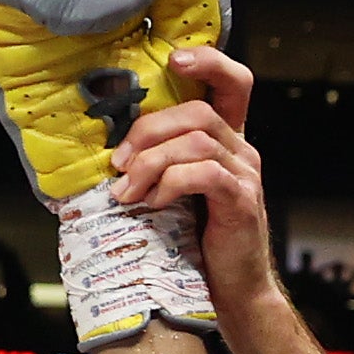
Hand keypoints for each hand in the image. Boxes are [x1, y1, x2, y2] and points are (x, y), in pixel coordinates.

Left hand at [113, 45, 276, 310]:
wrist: (234, 293)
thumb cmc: (199, 245)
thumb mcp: (176, 194)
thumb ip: (159, 165)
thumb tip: (108, 153)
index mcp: (227, 141)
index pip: (233, 81)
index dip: (207, 60)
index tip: (173, 59)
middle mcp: (242, 150)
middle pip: (198, 111)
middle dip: (149, 130)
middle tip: (119, 163)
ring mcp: (245, 175)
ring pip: (196, 140)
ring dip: (151, 163)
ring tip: (127, 192)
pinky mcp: (241, 201)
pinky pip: (203, 173)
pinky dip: (170, 183)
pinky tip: (154, 203)